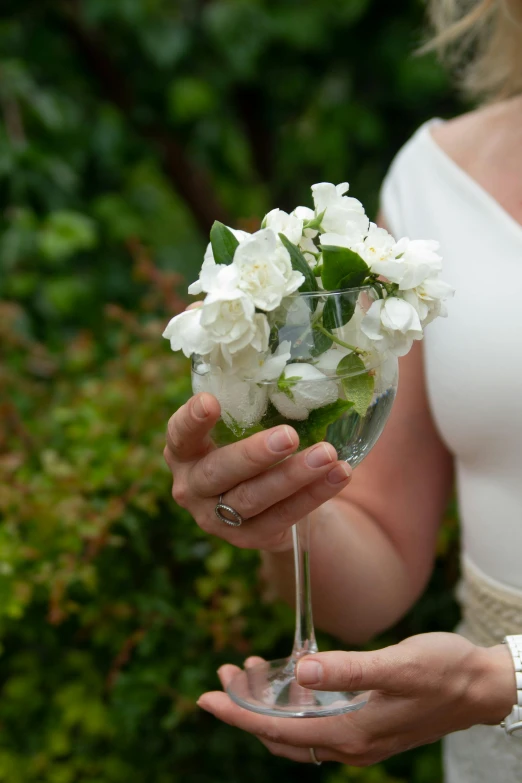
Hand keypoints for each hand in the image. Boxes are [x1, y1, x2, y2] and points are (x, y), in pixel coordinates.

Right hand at [164, 392, 351, 552]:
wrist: (262, 501)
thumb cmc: (247, 442)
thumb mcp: (238, 419)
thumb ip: (240, 387)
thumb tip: (247, 328)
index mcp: (184, 451)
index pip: (179, 434)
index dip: (191, 421)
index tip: (210, 401)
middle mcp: (192, 486)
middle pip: (218, 473)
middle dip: (254, 454)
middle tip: (288, 435)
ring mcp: (217, 517)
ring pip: (254, 499)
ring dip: (293, 476)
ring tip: (327, 454)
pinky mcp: (248, 536)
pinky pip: (283, 517)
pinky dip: (314, 495)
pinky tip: (339, 474)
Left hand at [197, 633, 516, 764]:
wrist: (480, 687)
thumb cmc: (443, 671)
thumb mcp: (397, 665)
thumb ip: (349, 669)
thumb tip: (301, 669)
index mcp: (352, 733)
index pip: (278, 731)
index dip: (239, 715)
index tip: (206, 698)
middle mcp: (350, 744)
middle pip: (281, 734)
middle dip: (247, 707)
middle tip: (226, 672)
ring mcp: (358, 738)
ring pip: (296, 729)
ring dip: (269, 703)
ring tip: (250, 666)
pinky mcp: (366, 726)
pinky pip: (315, 723)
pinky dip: (294, 703)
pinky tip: (292, 675)